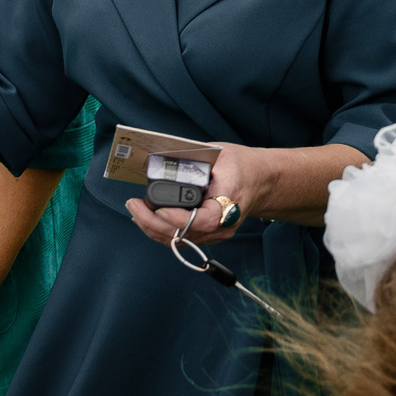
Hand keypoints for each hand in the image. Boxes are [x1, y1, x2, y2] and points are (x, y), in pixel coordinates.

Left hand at [126, 143, 265, 246]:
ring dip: (153, 229)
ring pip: (180, 241)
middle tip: (133, 206)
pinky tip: (146, 220)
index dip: (179, 219)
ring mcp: (216, 234)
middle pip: (185, 235)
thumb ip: (194, 158)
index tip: (159, 210)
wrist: (262, 181)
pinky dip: (161, 231)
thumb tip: (163, 156)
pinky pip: (182, 240)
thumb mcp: (221, 154)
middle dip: (153, 223)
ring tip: (135, 211)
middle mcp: (223, 224)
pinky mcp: (209, 236)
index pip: (203, 220)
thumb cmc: (242, 166)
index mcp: (229, 202)